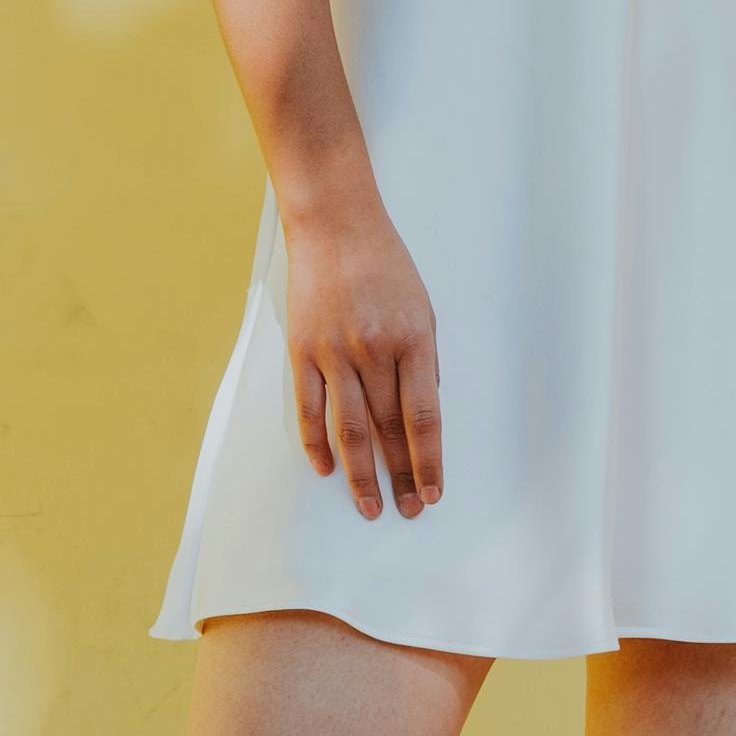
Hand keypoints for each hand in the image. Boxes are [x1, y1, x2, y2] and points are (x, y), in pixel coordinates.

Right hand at [284, 201, 442, 521]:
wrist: (335, 225)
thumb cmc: (385, 264)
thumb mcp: (423, 308)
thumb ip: (424, 360)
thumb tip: (423, 410)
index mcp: (412, 341)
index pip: (424, 417)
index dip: (429, 460)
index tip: (433, 492)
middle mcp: (374, 351)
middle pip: (388, 429)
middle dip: (400, 475)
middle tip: (407, 510)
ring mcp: (335, 352)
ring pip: (350, 428)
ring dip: (361, 474)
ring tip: (370, 506)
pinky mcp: (303, 350)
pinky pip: (309, 407)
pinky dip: (316, 443)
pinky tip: (326, 468)